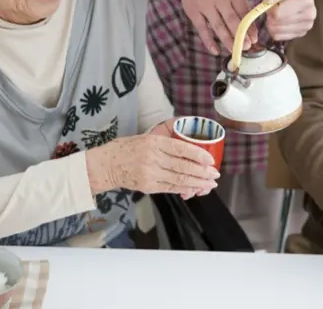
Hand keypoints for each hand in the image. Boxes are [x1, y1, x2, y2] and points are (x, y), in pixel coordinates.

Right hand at [85, 134, 219, 198]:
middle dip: (203, 172)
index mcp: (154, 142)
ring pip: (180, 179)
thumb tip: (187, 133)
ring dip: (198, 183)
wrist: (107, 165)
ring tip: (210, 184)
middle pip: (184, 166)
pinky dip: (185, 189)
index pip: (182, 148)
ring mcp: (151, 174)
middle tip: (215, 174)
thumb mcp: (147, 136)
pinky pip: (171, 188)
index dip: (199, 155)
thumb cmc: (127, 148)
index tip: (211, 160)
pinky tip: (195, 189)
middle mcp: (153, 158)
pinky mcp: (148, 186)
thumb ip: (166, 137)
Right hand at [175, 0, 256, 54]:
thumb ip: (242, 5)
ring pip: (218, 26)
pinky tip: (216, 51)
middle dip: (240, 35)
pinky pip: (202, 29)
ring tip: (235, 51)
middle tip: (247, 47)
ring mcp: (205, 5)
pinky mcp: (193, 12)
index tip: (255, 40)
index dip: (250, 27)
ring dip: (227, 40)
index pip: (244, 13)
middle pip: (232, 20)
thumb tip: (252, 28)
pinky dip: (209, 41)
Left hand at [263, 0, 315, 40]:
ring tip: (278, 9)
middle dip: (270, 14)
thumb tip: (268, 1)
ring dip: (271, 22)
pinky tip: (280, 18)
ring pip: (276, 32)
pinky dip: (275, 28)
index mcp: (306, 1)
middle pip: (277, 24)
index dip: (269, 7)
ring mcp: (306, 26)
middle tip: (275, 4)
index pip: (278, 14)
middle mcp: (310, 16)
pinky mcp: (300, 33)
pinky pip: (278, 37)